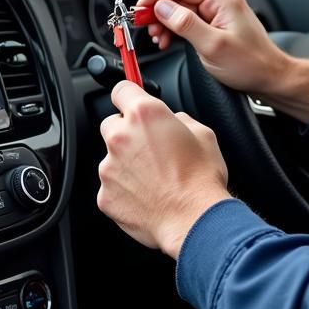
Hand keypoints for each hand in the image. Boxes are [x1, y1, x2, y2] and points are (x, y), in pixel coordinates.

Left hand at [97, 80, 230, 257]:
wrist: (193, 219)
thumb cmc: (201, 178)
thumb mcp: (203, 133)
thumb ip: (179, 120)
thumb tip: (172, 122)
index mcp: (145, 114)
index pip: (121, 89)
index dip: (128, 95)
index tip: (130, 100)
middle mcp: (121, 137)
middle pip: (111, 124)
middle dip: (127, 131)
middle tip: (149, 147)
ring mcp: (109, 167)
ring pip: (111, 157)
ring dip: (126, 163)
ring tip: (153, 177)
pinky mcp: (105, 195)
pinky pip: (111, 186)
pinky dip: (124, 189)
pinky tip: (146, 195)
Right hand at [136, 0, 292, 96]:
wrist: (270, 79)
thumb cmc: (251, 64)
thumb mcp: (213, 46)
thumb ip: (185, 24)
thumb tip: (162, 7)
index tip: (140, 8)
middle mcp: (220, 2)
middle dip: (157, 9)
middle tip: (142, 25)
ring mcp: (218, 14)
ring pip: (181, 9)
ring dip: (164, 21)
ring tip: (156, 37)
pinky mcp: (215, 26)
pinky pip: (188, 21)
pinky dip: (174, 29)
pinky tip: (167, 40)